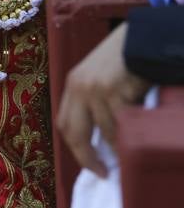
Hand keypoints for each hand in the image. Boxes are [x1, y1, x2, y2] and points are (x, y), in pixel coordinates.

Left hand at [57, 23, 150, 176]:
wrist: (143, 35)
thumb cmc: (126, 57)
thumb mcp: (100, 76)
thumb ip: (95, 100)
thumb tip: (101, 138)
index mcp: (73, 83)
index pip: (64, 124)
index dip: (75, 148)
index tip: (89, 163)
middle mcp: (79, 86)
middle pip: (74, 133)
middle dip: (86, 157)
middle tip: (101, 172)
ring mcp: (95, 88)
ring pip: (104, 130)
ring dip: (115, 147)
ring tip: (126, 154)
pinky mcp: (114, 89)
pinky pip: (121, 122)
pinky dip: (128, 134)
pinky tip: (135, 137)